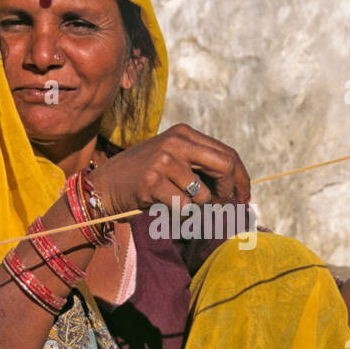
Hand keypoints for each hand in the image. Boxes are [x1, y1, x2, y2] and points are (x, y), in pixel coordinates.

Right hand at [89, 123, 250, 216]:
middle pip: (225, 166)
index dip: (241, 178)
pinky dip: (179, 215)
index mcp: (184, 133)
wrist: (104, 185)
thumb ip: (202, 165)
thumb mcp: (173, 159)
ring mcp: (163, 160)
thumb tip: (236, 186)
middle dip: (227, 192)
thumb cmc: (144, 177)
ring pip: (203, 194)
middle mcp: (176, 142)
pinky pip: (183, 207)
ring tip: (178, 204)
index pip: (227, 153)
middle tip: (220, 206)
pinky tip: (164, 207)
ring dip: (196, 208)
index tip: (244, 197)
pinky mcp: (152, 181)